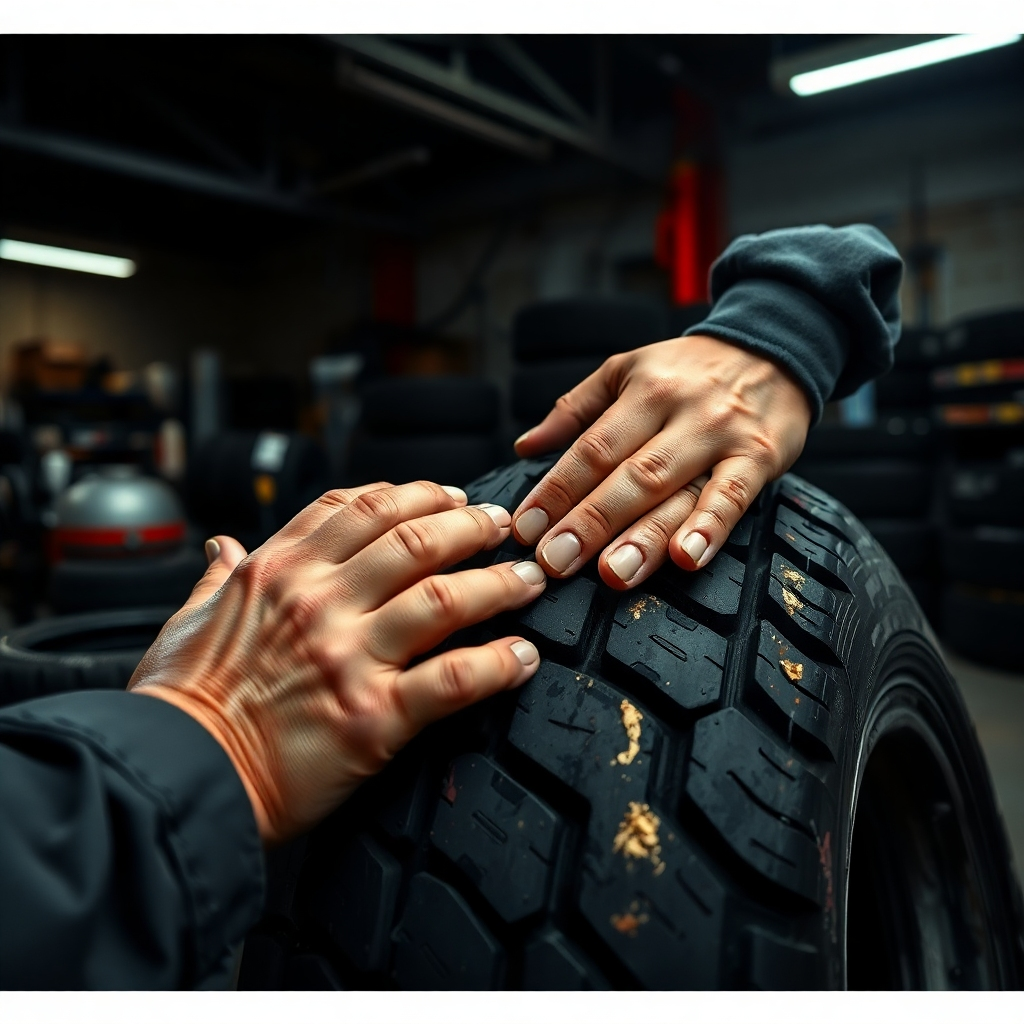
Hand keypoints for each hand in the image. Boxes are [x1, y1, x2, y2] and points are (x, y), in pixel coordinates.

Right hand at [128, 482, 546, 843]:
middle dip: (471, 525)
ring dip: (498, 583)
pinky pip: (455, 679)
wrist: (176, 777)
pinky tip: (524, 657)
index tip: (449, 496)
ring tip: (528, 578)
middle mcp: (318, 602)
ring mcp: (349, 656)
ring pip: (445, 598)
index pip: (360, 508)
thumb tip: (225, 544)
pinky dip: (499, 664)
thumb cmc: (179, 703)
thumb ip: (218, 576)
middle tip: (502, 526)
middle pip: (416, 540)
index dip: (416, 494)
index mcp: (277, 572)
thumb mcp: (187, 619)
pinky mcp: (373, 717)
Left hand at [512, 334, 811, 587]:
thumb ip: (575, 409)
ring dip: (644, 537)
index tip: (526, 529)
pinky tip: (687, 558)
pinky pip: (732, 497)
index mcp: (643, 391)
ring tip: (613, 573)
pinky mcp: (760, 458)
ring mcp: (721, 437)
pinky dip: (710, 528)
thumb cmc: (691, 370)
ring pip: (677, 491)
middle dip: (588, 522)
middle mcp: (681, 413)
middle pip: (628, 475)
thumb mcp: (627, 370)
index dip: (556, 490)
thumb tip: (525, 448)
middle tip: (555, 562)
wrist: (775, 348)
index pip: (591, 448)